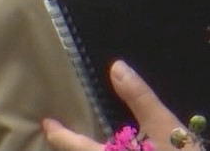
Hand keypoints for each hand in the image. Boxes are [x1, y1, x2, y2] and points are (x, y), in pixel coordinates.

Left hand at [42, 61, 197, 150]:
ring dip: (91, 149)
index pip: (73, 145)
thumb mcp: (162, 123)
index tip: (47, 122)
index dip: (58, 134)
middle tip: (63, 133)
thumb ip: (139, 97)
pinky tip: (118, 147)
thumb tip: (115, 67)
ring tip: (87, 141)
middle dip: (72, 147)